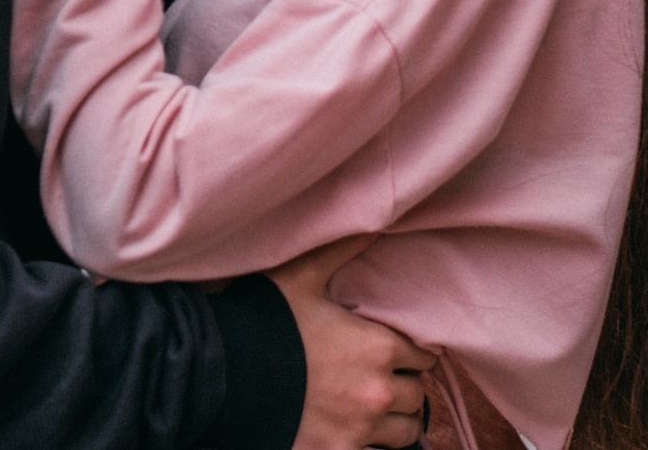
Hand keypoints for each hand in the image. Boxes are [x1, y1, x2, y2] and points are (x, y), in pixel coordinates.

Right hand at [275, 237, 434, 449]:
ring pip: (405, 432)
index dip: (412, 350)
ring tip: (378, 408)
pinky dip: (371, 443)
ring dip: (396, 419)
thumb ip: (341, 248)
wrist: (223, 372)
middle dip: (405, 385)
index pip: (424, 355)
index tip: (399, 349)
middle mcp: (377, 392)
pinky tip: (355, 429)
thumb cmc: (265, 320)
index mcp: (377, 347)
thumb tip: (374, 220)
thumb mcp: (301, 276)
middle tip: (386, 377)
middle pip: (418, 395)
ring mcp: (359, 429)